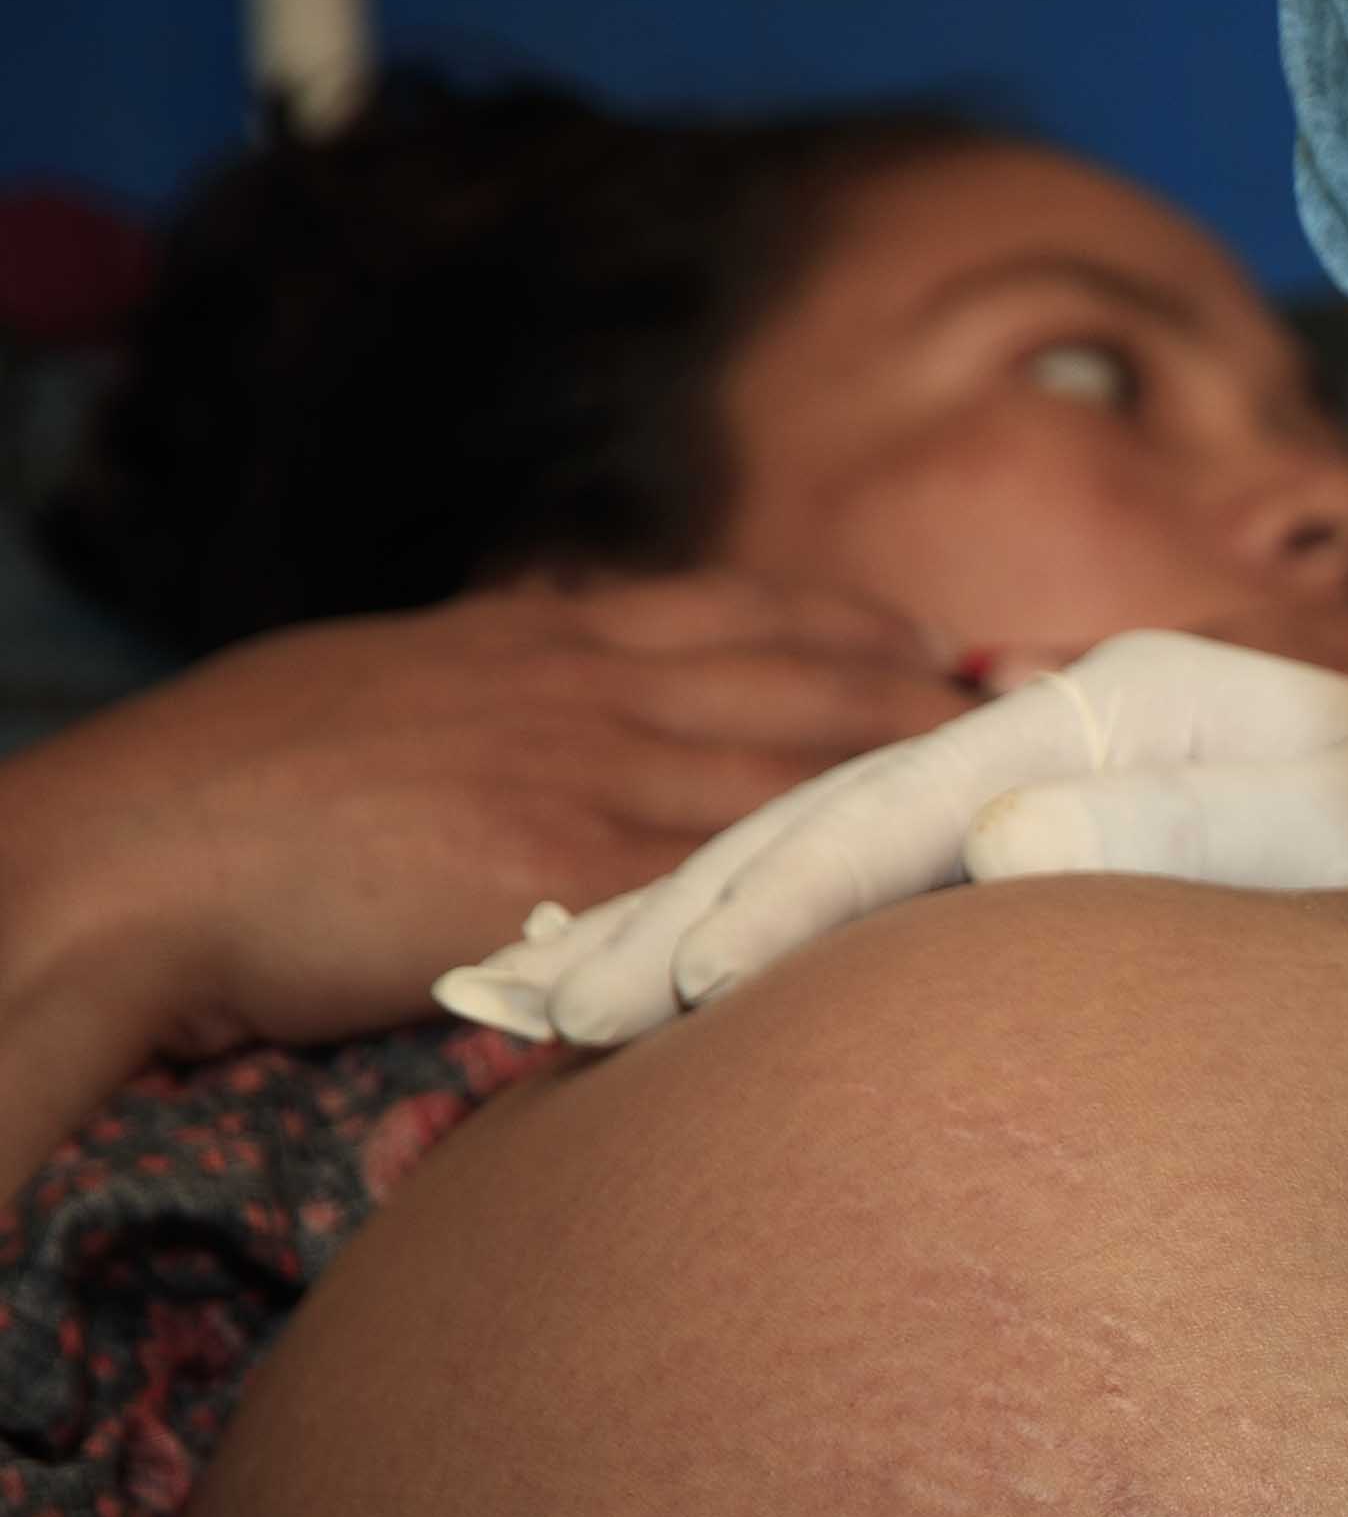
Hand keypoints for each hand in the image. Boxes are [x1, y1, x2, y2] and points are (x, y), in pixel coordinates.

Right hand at [0, 574, 971, 1061]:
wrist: (124, 863)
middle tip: (1055, 727)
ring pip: (796, 775)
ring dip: (922, 793)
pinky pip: (738, 881)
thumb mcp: (371, 692)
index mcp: (524, 638)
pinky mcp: (567, 875)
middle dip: (934, 710)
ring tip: (1035, 807)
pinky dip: (837, 885)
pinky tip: (927, 901)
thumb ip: (480, 689)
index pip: (733, 614)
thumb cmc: (221, 795)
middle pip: (805, 688)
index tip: (940, 648)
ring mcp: (580, 778)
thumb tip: (546, 678)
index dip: (853, 631)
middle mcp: (576, 689)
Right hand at [439, 634, 1347, 1046]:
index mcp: (1117, 703)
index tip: (658, 984)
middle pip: (829, 814)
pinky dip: (790, 937)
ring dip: (706, 923)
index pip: (891, 806)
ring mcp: (1065, 775)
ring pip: (844, 850)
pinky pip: (896, 889)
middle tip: (534, 1010)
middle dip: (682, 909)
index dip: (764, 898)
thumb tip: (992, 840)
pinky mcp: (1077, 837)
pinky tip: (703, 994)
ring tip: (562, 1002)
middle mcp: (1069, 723)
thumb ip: (1183, 832)